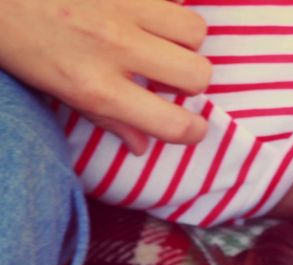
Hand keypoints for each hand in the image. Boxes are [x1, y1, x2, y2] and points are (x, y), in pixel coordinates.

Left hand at [0, 0, 211, 154]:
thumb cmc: (13, 38)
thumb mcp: (50, 88)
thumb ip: (103, 116)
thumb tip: (141, 145)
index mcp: (94, 87)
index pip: (173, 124)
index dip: (193, 131)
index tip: (193, 127)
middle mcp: (114, 49)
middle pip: (197, 73)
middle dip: (190, 79)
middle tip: (168, 75)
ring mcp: (121, 7)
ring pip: (195, 30)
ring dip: (184, 38)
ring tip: (161, 38)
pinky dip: (164, 6)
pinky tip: (143, 12)